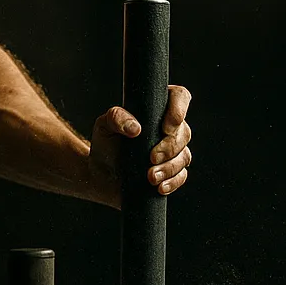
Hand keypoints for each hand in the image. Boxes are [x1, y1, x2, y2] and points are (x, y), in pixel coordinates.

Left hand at [88, 85, 192, 204]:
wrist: (101, 174)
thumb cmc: (105, 143)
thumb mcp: (104, 126)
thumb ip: (116, 118)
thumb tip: (136, 129)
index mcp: (157, 110)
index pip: (179, 97)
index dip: (179, 109)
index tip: (165, 128)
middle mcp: (169, 128)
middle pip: (184, 132)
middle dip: (170, 147)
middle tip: (151, 157)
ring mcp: (173, 151)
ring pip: (184, 156)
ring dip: (169, 168)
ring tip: (150, 177)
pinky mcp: (172, 172)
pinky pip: (181, 176)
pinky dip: (172, 182)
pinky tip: (159, 187)